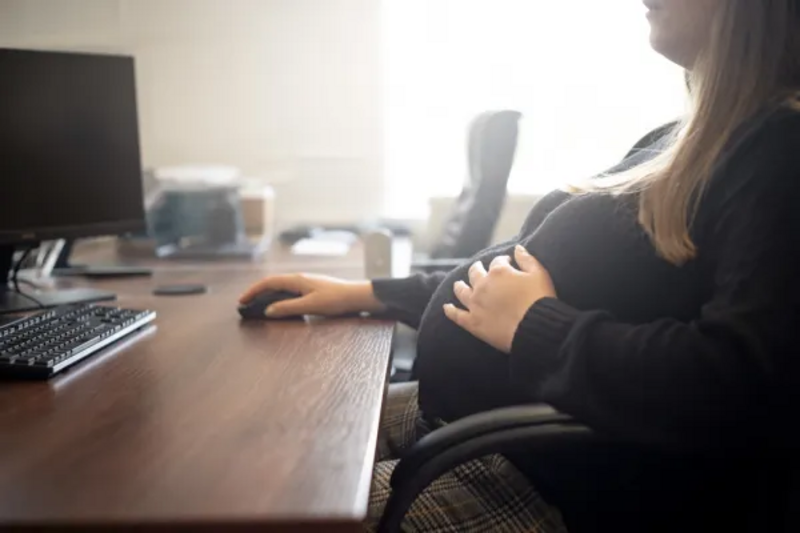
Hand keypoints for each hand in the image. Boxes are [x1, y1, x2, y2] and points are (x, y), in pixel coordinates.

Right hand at [239, 274, 385, 317]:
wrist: (357, 296)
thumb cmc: (336, 299)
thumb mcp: (310, 306)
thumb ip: (288, 308)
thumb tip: (269, 311)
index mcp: (297, 279)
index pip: (268, 282)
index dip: (253, 291)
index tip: (242, 300)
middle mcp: (300, 278)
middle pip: (273, 283)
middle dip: (257, 292)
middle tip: (246, 303)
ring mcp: (306, 283)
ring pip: (281, 287)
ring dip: (268, 294)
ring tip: (259, 304)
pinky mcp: (312, 289)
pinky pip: (289, 291)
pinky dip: (279, 297)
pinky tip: (280, 305)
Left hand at [444, 245, 555, 352]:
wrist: (535, 327)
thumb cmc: (540, 299)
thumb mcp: (539, 274)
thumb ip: (527, 259)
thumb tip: (517, 248)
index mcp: (498, 272)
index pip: (498, 262)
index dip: (503, 261)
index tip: (508, 263)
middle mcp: (482, 285)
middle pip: (475, 273)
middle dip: (478, 269)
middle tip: (479, 269)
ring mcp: (475, 304)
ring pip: (462, 291)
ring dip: (459, 286)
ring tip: (458, 284)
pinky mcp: (473, 322)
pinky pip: (457, 315)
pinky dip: (450, 310)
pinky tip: (446, 307)